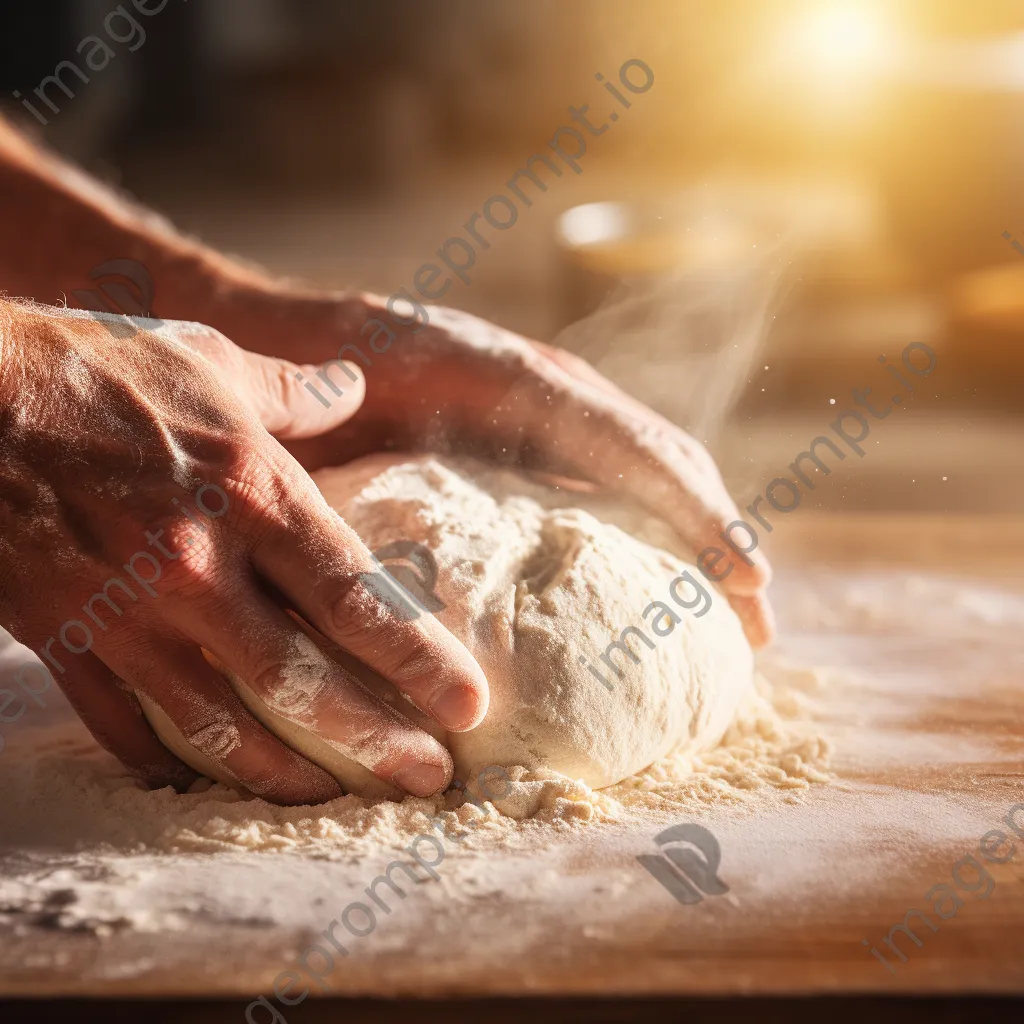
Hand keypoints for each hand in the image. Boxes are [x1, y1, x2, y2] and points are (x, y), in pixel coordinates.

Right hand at [0, 302, 487, 802]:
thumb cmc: (87, 367)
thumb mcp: (207, 360)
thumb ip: (292, 390)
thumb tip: (352, 383)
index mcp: (250, 494)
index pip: (357, 599)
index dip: (419, 661)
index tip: (467, 704)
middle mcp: (198, 569)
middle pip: (304, 682)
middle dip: (376, 739)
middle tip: (431, 776)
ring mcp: (128, 616)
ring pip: (221, 727)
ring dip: (286, 773)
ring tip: (338, 796)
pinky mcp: (66, 642)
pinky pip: (129, 726)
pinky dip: (173, 763)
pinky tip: (211, 782)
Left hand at [265, 295, 773, 646]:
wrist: (267, 338)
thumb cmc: (302, 375)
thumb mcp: (351, 408)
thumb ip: (406, 450)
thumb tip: (465, 542)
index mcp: (512, 381)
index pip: (633, 448)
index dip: (698, 515)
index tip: (748, 581)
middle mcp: (540, 391)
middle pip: (658, 460)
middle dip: (715, 535)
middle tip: (757, 621)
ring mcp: (535, 412)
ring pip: (638, 471)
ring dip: (689, 537)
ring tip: (728, 612)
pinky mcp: (518, 436)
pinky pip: (595, 482)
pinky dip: (635, 530)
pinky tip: (644, 584)